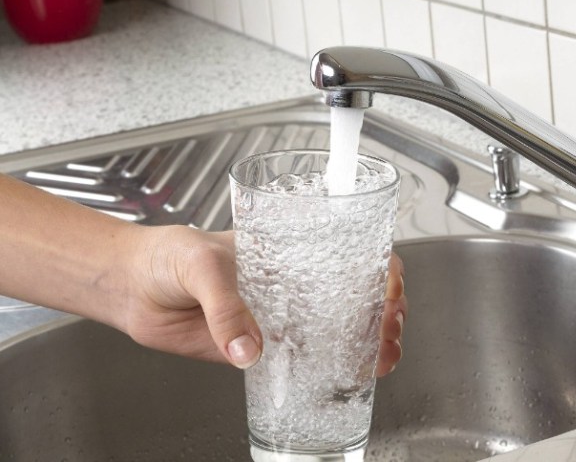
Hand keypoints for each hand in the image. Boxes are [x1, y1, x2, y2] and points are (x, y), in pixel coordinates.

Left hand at [122, 225, 405, 374]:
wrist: (135, 288)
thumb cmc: (168, 255)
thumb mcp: (200, 264)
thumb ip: (225, 306)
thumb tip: (248, 348)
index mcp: (289, 251)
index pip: (349, 252)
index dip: (380, 267)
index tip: (388, 285)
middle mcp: (295, 284)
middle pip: (358, 293)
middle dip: (387, 309)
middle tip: (390, 326)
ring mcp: (282, 317)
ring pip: (342, 329)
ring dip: (372, 342)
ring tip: (383, 355)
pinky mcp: (264, 348)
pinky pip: (307, 361)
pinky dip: (335, 369)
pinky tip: (352, 375)